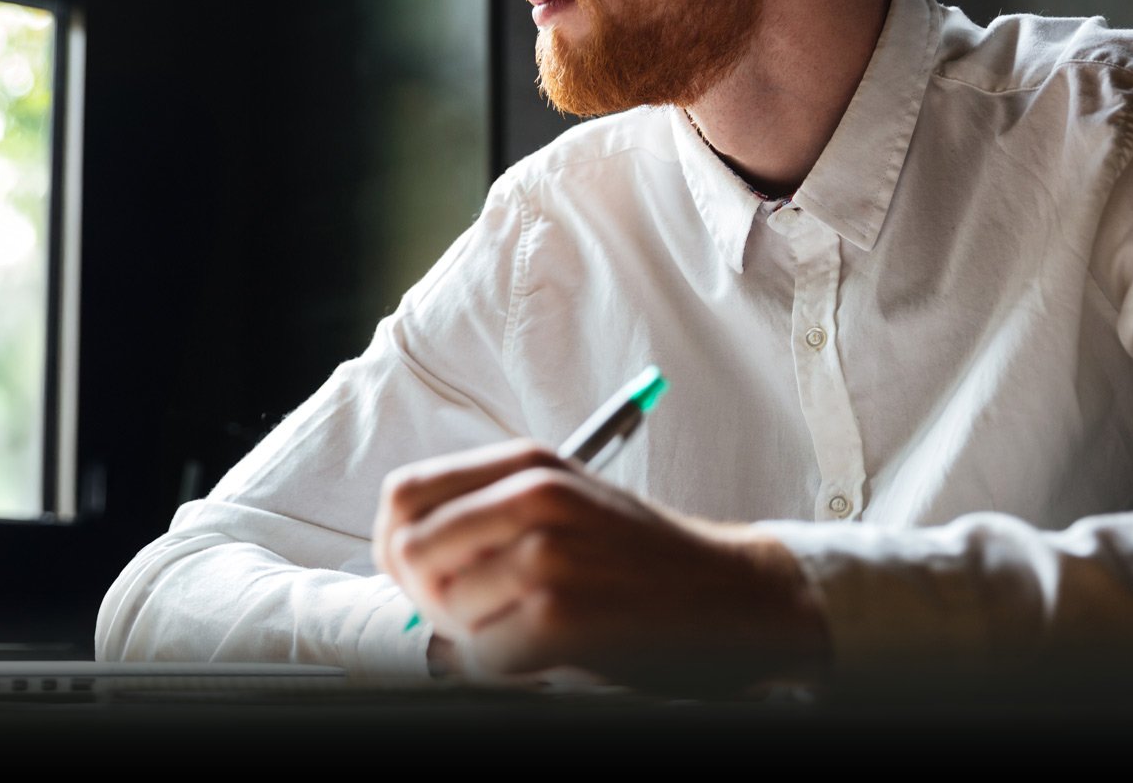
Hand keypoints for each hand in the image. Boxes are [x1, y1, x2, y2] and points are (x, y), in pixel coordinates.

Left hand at [373, 440, 830, 692]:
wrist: (731, 595)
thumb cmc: (643, 561)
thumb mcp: (568, 505)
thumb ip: (489, 513)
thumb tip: (401, 553)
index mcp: (530, 464)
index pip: (405, 496)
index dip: (401, 544)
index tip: (431, 574)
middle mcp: (534, 497)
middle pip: (410, 554)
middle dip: (434, 597)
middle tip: (492, 612)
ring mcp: (546, 556)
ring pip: (443, 613)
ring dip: (480, 635)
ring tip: (541, 626)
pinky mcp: (559, 615)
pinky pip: (482, 659)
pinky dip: (510, 668)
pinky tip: (559, 650)